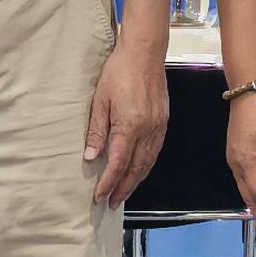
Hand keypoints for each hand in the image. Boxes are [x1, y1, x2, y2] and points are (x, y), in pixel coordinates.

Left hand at [86, 31, 169, 204]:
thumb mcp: (100, 101)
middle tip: (112, 203)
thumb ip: (97, 131)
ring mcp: (158, 127)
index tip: (99, 196)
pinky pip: (155, 151)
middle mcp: (147, 130)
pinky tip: (139, 170)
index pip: (118, 164)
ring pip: (148, 163)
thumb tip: (92, 156)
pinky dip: (146, 166)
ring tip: (124, 192)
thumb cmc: (119, 72)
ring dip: (136, 181)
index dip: (108, 183)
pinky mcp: (163, 122)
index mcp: (130, 126)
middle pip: (136, 169)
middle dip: (123, 189)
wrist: (144, 53)